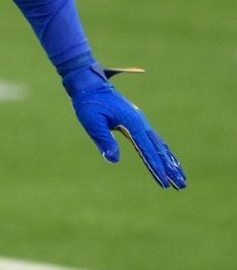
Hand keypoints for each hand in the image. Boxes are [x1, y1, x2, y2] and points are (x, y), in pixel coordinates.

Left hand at [62, 63, 185, 188]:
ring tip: (181, 177)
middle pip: (159, 149)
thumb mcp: (92, 122)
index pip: (147, 150)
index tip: (165, 183)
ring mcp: (140, 121)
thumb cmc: (88, 103)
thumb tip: (113, 160)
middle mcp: (141, 122)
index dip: (156, 168)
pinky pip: (154, 140)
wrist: (90, 84)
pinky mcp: (137, 121)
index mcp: (132, 123)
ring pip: (160, 145)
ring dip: (170, 161)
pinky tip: (167, 159)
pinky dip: (163, 151)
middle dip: (170, 168)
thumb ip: (103, 140)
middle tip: (182, 185)